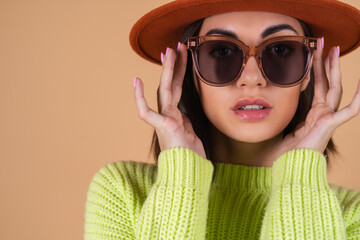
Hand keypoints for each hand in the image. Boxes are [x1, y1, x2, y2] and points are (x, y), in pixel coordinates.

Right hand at [134, 43, 205, 158]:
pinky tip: (135, 81)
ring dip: (169, 69)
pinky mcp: (163, 125)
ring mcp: (165, 119)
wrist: (188, 173)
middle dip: (174, 66)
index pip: (177, 92)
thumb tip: (184, 114)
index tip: (177, 63)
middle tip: (175, 47)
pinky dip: (139, 97)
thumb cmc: (190, 157)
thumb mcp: (191, 135)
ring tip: (171, 50)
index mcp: (176, 117)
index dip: (178, 76)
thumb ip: (186, 122)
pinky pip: (145, 110)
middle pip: (171, 85)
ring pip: (165, 89)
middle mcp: (169, 115)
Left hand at [276, 39, 359, 158]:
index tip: (312, 53)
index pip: (317, 85)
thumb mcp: (287, 126)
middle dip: (324, 62)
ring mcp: (329, 117)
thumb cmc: (288, 150)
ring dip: (333, 68)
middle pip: (327, 82)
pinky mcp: (331, 123)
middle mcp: (323, 112)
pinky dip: (359, 98)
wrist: (290, 164)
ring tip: (332, 49)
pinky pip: (351, 110)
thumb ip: (290, 115)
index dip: (316, 69)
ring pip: (335, 87)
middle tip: (322, 43)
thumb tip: (280, 106)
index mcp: (314, 113)